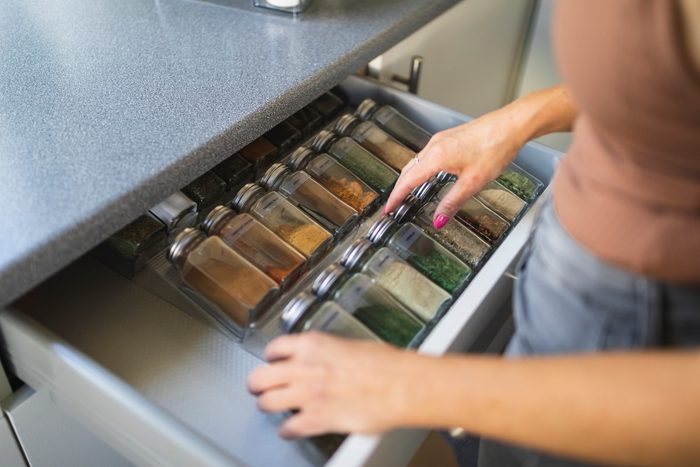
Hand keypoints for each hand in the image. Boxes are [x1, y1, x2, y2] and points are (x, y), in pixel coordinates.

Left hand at [247, 332, 411, 437]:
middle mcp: (303, 368)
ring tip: (271, 406)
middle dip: (257, 383)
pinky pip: (288, 428)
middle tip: (259, 386)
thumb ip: (330, 352)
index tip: (272, 361)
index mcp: (313, 345)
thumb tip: (328, 358)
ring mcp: (307, 396)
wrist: (399, 386)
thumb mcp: (351, 345)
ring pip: (267, 403)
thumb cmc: (385, 364)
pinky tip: (290, 429)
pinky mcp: (316, 420)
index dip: (271, 357)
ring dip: (268, 405)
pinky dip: (287, 431)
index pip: (275, 347)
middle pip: (260, 377)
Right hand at [385, 106, 526, 227]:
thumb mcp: (473, 182)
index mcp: (436, 157)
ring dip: (409, 177)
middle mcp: (435, 146)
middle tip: (394, 204)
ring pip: (417, 161)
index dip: (396, 197)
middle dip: (399, 188)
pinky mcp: (450, 137)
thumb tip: (439, 220)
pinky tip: (428, 174)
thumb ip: (452, 202)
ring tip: (407, 192)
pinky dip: (421, 168)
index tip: (389, 208)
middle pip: (408, 170)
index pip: (408, 181)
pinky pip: (427, 155)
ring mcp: (442, 140)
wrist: (510, 125)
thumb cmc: (495, 148)